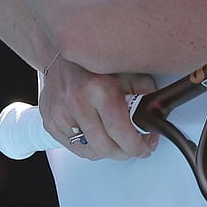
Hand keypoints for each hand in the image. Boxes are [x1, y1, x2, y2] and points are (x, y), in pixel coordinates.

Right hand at [39, 56, 158, 160]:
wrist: (60, 54)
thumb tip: (156, 115)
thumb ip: (144, 93)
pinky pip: (74, 147)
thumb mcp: (127, 71)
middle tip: (134, 146)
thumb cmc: (95, 62)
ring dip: (108, 151)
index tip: (145, 148)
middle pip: (104, 146)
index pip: (119, 130)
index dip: (136, 146)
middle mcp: (76, 100)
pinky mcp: (50, 121)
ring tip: (117, 139)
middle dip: (125, 152)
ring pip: (90, 151)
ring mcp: (59, 112)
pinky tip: (98, 135)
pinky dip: (90, 147)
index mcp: (98, 87)